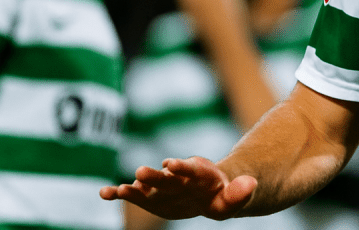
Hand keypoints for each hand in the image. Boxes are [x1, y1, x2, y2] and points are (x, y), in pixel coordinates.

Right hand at [99, 157, 255, 219]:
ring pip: (148, 185)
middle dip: (156, 176)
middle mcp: (179, 178)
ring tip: (119, 189)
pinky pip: (134, 194)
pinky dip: (120, 193)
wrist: (210, 192)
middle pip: (167, 176)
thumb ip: (240, 193)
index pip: (193, 170)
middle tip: (141, 172)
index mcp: (201, 175)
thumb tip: (249, 184)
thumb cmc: (222, 196)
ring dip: (135, 186)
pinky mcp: (151, 196)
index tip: (172, 163)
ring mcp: (164, 186)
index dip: (183, 167)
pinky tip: (104, 193)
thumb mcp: (234, 198)